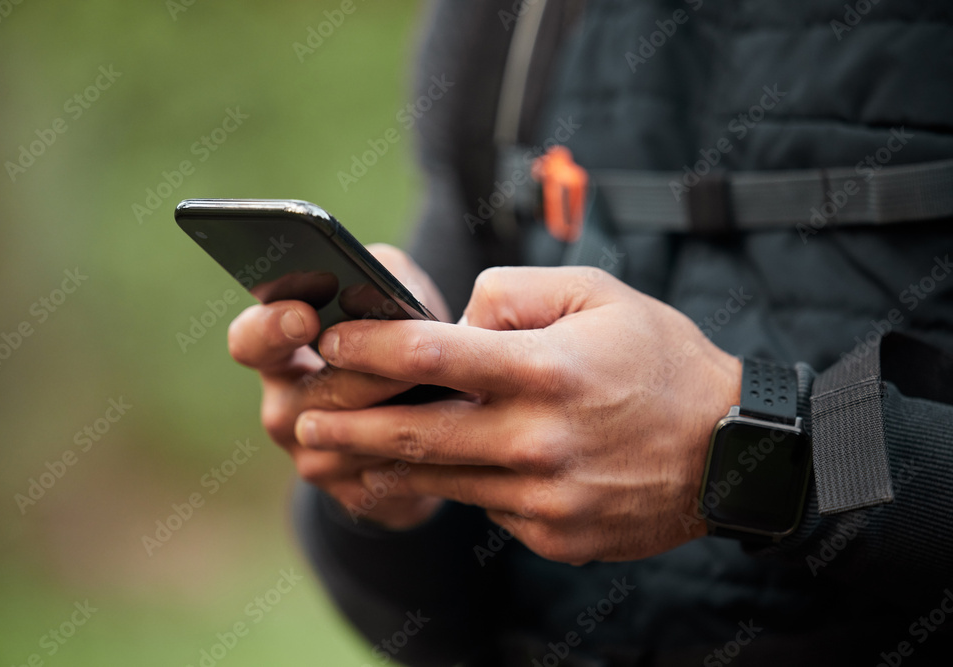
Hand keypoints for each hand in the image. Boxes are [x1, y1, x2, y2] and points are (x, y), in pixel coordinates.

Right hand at [227, 244, 448, 528]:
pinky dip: (426, 450)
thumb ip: (379, 278)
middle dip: (375, 373)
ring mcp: (314, 458)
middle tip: (418, 357)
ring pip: (362, 437)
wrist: (431, 406)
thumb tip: (379, 289)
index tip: (306, 317)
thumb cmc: (401, 330)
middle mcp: (284, 409)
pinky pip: (391, 474)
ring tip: (457, 388)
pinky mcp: (354, 495)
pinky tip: (456, 430)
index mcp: (277, 354)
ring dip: (410, 412)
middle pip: (323, 393)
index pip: (250, 341)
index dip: (272, 329)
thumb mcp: (390, 290)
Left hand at [295, 266, 741, 562]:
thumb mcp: (598, 294)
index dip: (372, 347)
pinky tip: (433, 473)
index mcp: (548, 370)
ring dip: (382, 466)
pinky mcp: (554, 534)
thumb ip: (516, 294)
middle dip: (350, 426)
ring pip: (442, 481)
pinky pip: (486, 508)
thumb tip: (456, 321)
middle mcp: (541, 438)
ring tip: (339, 454)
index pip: (434, 354)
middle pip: (419, 434)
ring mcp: (546, 495)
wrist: (728, 450)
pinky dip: (456, 487)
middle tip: (303, 421)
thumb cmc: (659, 359)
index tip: (331, 342)